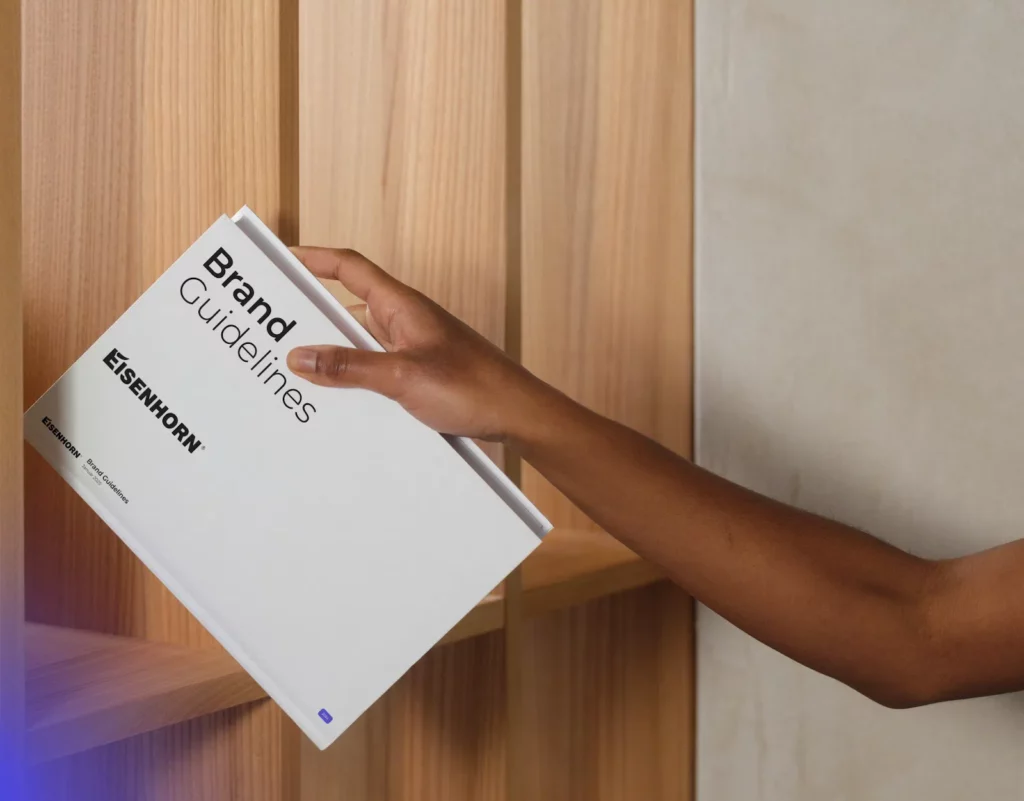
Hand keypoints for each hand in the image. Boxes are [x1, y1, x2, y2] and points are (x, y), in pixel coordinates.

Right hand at [285, 247, 545, 441]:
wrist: (518, 415)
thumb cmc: (473, 388)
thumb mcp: (402, 378)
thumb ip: (351, 368)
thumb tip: (301, 356)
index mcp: (403, 307)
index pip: (351, 268)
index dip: (315, 258)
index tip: (283, 260)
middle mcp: (406, 322)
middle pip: (350, 307)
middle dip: (313, 317)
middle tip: (275, 331)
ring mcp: (414, 349)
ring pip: (362, 343)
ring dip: (335, 355)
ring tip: (297, 373)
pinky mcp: (421, 374)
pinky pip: (378, 368)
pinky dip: (357, 379)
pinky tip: (340, 402)